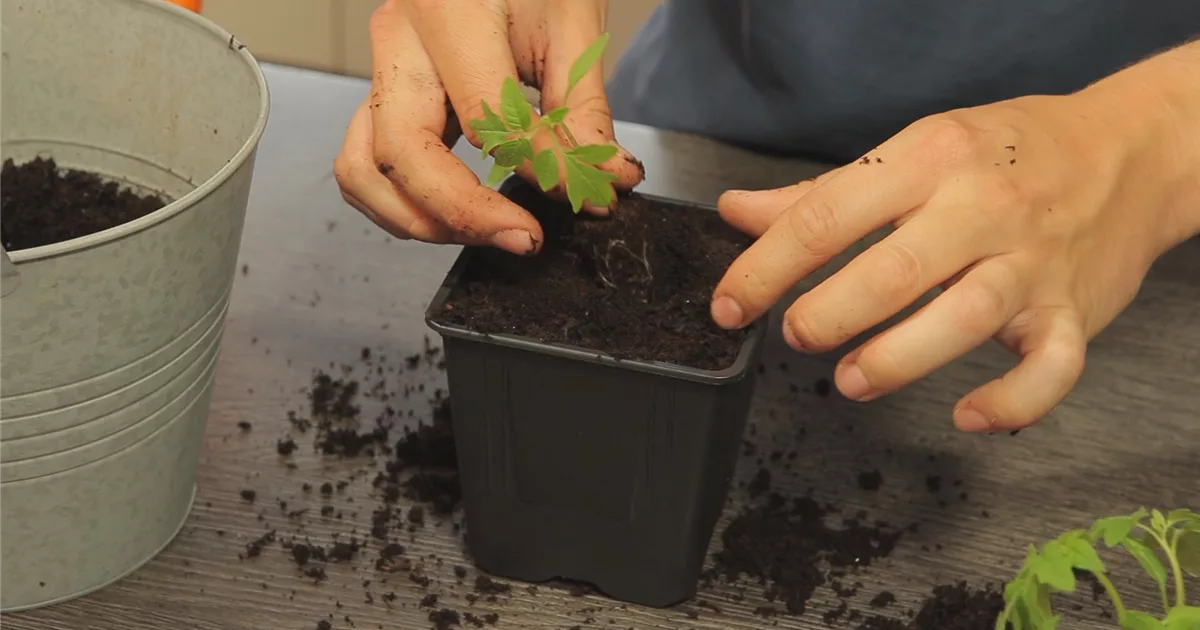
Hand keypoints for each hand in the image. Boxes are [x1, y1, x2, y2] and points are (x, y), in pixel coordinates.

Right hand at [333, 0, 643, 254]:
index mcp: (447, 13)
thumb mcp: (573, 25)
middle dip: (464, 213)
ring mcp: (381, 68)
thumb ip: (584, 110)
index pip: (485, 118)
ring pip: (364, 170)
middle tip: (526, 238)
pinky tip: (454, 213)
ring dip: (420, 219)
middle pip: (403, 155)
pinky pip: (366, 163)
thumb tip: (604, 182)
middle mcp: (398, 41)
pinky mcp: (383, 92)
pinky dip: (401, 202)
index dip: (537, 168)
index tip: (583, 195)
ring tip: (486, 232)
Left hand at [710, 91, 1197, 431]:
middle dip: (827, 313)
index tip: (730, 304)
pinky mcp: (1075, 313)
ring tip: (851, 380)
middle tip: (795, 334)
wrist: (1132, 151)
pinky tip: (966, 416)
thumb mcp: (916, 150)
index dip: (765, 268)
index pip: (827, 216)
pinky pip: (1051, 369)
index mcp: (929, 160)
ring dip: (897, 358)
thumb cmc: (1009, 152)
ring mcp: (1032, 264)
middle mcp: (982, 209)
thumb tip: (738, 213)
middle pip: (893, 271)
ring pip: (963, 318)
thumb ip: (822, 192)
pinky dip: (1011, 402)